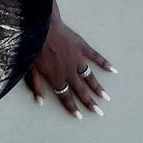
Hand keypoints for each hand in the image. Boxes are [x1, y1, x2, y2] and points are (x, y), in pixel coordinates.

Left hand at [27, 2, 116, 118]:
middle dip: (90, 102)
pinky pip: (95, 57)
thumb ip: (36, 85)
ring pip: (89, 77)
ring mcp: (76, 59)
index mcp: (56, 77)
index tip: (80, 116)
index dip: (72, 107)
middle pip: (81, 90)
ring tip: (106, 97)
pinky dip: (104, 63)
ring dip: (98, 88)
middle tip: (99, 112)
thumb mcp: (30, 68)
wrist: (41, 26)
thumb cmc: (33, 46)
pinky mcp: (81, 47)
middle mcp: (68, 71)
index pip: (65, 96)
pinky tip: (112, 70)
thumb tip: (40, 101)